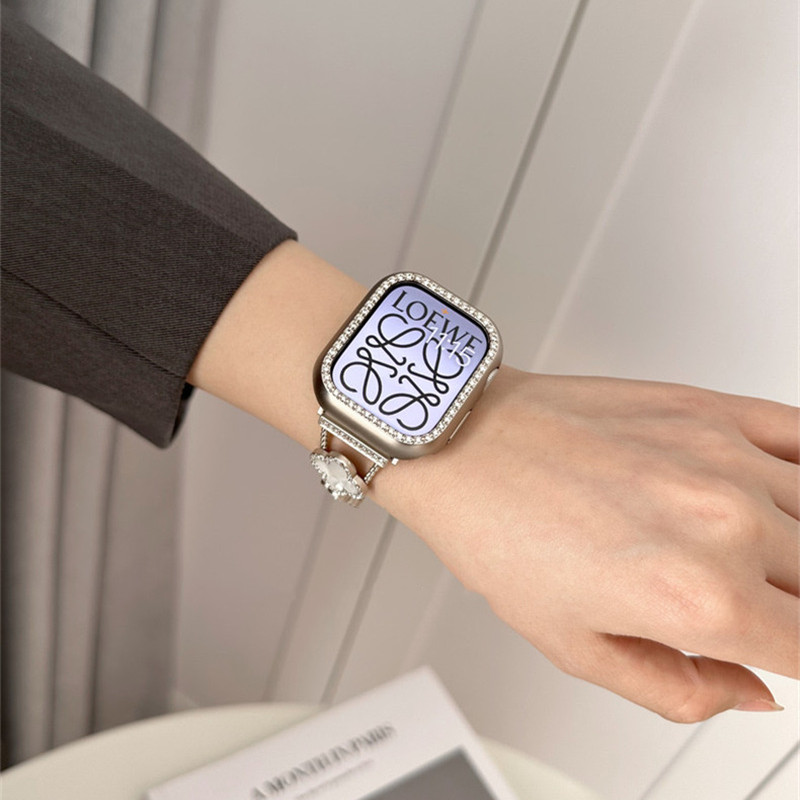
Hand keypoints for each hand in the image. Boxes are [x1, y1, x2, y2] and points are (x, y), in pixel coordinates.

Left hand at [375, 366, 798, 721]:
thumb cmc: (500, 533)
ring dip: (795, 547)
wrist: (464, 444)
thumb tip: (751, 690)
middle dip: (789, 605)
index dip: (796, 658)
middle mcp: (729, 526)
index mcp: (699, 600)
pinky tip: (780, 494)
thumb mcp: (576, 650)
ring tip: (752, 553)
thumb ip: (680, 690)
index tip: (776, 649)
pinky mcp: (710, 407)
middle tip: (745, 601)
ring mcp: (725, 457)